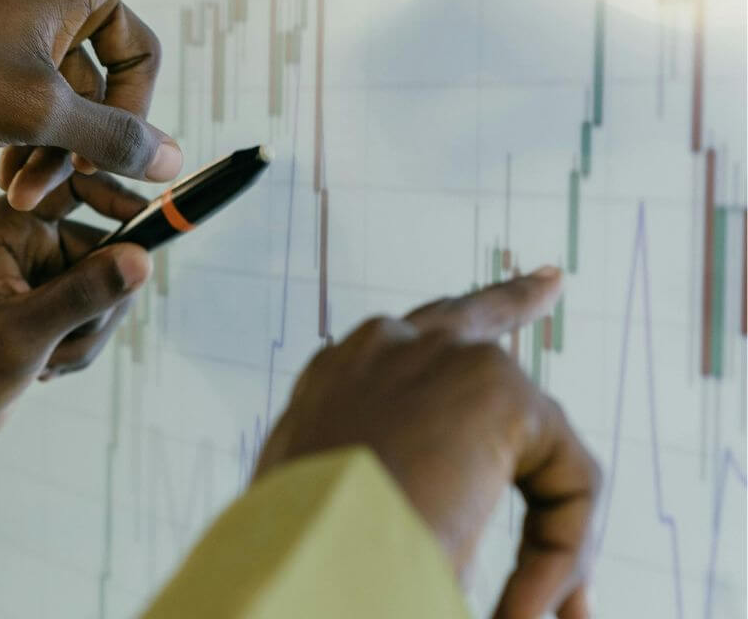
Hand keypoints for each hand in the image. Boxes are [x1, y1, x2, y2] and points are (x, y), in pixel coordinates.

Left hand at [0, 0, 300, 206]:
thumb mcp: (33, 111)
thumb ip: (111, 138)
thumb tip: (171, 161)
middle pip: (131, 59)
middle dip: (110, 130)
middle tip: (83, 188)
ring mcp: (35, 10)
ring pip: (86, 87)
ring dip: (70, 146)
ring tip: (34, 193)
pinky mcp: (9, 37)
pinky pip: (52, 87)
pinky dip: (44, 133)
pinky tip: (17, 176)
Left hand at [0, 172, 150, 492]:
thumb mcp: (24, 333)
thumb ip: (84, 293)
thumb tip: (143, 260)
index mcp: (7, 224)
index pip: (77, 184)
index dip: (118, 200)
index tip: (150, 232)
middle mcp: (24, 240)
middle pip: (106, 249)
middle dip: (97, 307)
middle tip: (65, 343)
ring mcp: (37, 273)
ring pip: (106, 289)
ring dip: (89, 334)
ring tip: (48, 362)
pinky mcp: (46, 302)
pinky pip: (94, 314)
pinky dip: (81, 346)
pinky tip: (47, 368)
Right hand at [255, 267, 600, 618]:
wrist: (304, 562)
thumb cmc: (301, 554)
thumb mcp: (317, 512)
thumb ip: (357, 484)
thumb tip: (407, 515)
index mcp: (335, 383)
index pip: (398, 347)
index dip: (439, 342)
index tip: (468, 332)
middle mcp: (383, 349)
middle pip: (466, 316)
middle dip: (512, 298)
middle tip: (549, 282)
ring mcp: (439, 357)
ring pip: (534, 437)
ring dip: (547, 537)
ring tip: (524, 611)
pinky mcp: (495, 388)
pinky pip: (566, 481)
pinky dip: (560, 553)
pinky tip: (523, 606)